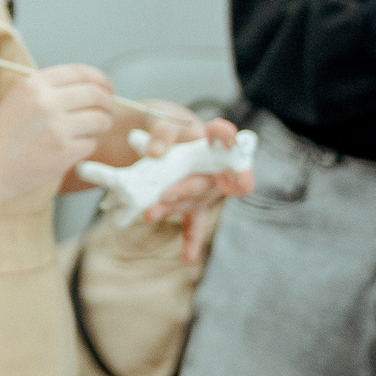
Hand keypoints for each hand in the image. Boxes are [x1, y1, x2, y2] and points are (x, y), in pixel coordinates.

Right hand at [0, 65, 115, 205]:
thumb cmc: (1, 136)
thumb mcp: (17, 99)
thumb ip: (49, 90)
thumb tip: (91, 88)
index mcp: (34, 84)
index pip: (81, 72)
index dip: (101, 80)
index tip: (107, 88)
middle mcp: (46, 102)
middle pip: (96, 95)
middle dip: (108, 103)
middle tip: (106, 111)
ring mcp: (57, 128)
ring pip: (100, 120)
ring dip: (101, 125)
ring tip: (90, 131)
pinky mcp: (64, 152)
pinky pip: (91, 144)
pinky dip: (87, 146)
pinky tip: (72, 148)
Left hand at [140, 118, 253, 260]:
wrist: (159, 136)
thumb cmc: (166, 124)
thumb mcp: (161, 118)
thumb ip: (162, 132)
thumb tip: (156, 153)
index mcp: (210, 141)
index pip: (225, 136)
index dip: (226, 137)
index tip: (226, 139)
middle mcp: (213, 167)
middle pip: (204, 180)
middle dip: (184, 189)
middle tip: (165, 195)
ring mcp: (204, 189)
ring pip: (192, 202)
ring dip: (171, 209)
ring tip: (149, 214)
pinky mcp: (192, 203)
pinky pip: (195, 224)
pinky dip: (191, 241)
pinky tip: (188, 257)